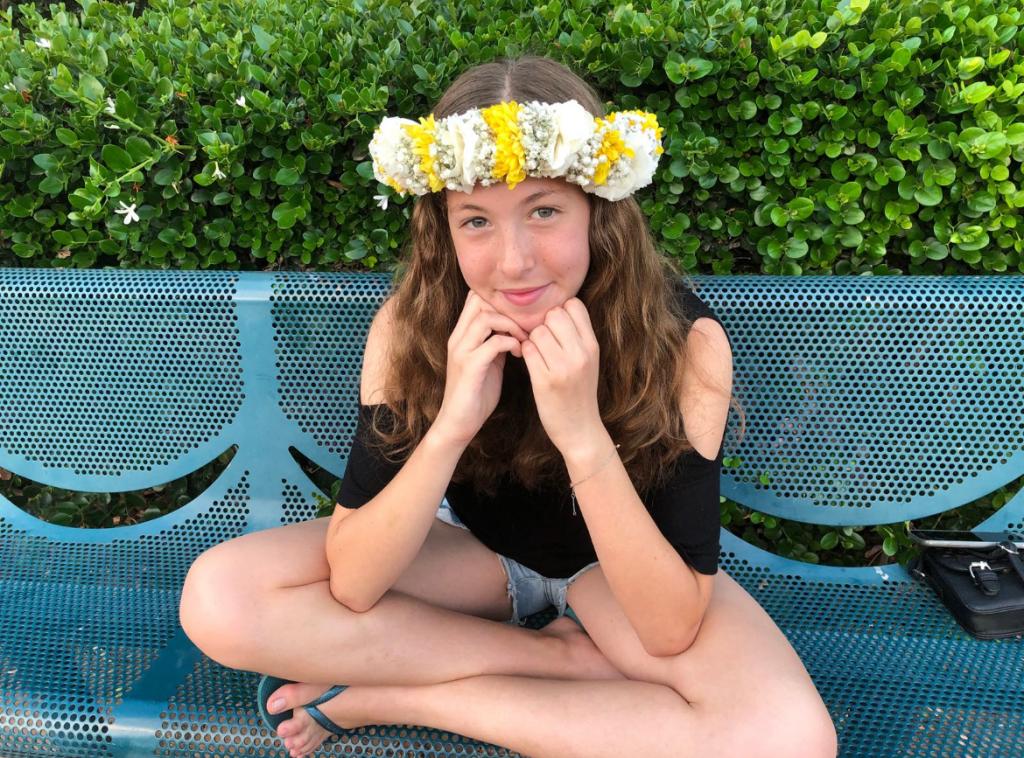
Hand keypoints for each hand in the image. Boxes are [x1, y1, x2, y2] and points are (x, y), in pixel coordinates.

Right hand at [434, 290, 528, 446]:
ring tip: (524, 340)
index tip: (520, 317)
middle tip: (525, 326)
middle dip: (508, 309)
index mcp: (461, 335)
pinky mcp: (470, 367)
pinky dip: (511, 343)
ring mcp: (462, 351)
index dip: (500, 301)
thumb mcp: (489, 362)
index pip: (476, 298)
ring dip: (512, 326)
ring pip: (486, 318)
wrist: (458, 423)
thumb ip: (496, 344)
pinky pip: (493, 343)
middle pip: (480, 301)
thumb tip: (515, 330)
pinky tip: (520, 353)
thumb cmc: (476, 394)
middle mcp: (458, 338)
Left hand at [520, 298, 603, 453]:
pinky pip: (528, 350)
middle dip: (544, 324)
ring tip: (538, 353)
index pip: (574, 305)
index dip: (560, 311)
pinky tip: (531, 363)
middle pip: (553, 314)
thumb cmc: (580, 391)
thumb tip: (557, 308)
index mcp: (592, 346)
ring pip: (537, 331)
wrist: (580, 429)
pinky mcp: (544, 381)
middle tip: (544, 341)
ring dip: (532, 340)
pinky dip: (525, 353)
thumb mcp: (588, 361)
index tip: (555, 327)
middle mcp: (580, 354)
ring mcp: (563, 368)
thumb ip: (577, 336)